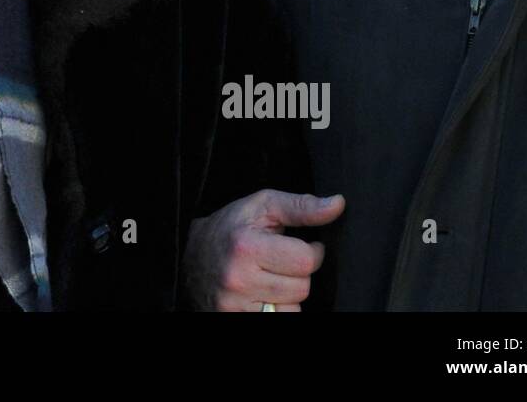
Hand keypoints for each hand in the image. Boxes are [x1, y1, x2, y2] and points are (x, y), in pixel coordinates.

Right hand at [183, 189, 345, 311]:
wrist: (188, 256)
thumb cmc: (230, 228)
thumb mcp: (262, 206)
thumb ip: (301, 206)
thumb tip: (338, 204)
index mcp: (246, 246)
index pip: (305, 260)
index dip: (311, 251)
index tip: (300, 245)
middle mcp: (238, 279)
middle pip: (302, 288)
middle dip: (299, 274)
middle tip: (281, 261)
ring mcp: (234, 306)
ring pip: (294, 309)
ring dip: (289, 296)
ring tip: (270, 278)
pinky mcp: (234, 320)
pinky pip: (277, 321)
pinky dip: (277, 310)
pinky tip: (263, 295)